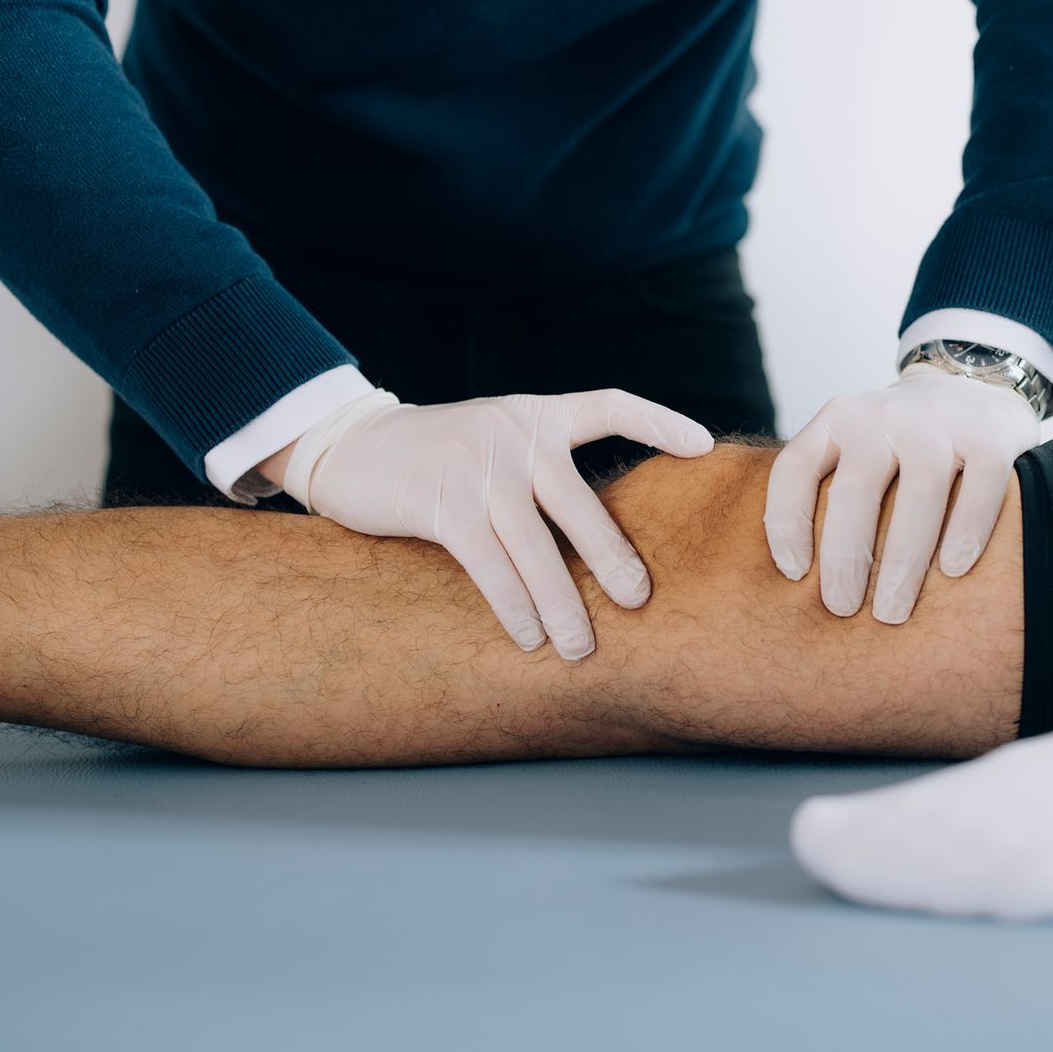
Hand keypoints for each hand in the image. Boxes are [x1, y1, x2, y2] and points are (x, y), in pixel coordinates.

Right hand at [288, 389, 713, 659]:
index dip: (658, 422)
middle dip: (613, 558)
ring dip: (560, 603)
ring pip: (536, 547)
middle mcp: (514, 434)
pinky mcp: (442, 503)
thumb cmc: (434, 455)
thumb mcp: (494, 438)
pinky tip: (526, 638)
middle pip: (580, 503)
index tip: (704, 446)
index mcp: (536, 414)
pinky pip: (490, 565)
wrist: (348, 446)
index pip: (609, 404)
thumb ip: (542, 465)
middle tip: (640, 600)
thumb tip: (598, 535)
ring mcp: (477, 467)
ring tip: (580, 646)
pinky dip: (512, 606)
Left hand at [765, 366, 1038, 623]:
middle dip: (845, 557)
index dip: (787, 522)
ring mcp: (939, 422)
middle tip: (841, 608)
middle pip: (855, 489)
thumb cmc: (900, 443)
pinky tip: (954, 570)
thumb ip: (828, 491)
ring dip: (903, 559)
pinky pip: (980, 486)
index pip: (796, 467)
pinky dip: (967, 530)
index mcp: (838, 420)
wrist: (975, 386)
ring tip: (892, 611)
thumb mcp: (855, 447)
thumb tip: (798, 581)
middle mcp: (883, 416)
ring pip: (919, 493)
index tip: (794, 575)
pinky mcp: (991, 434)